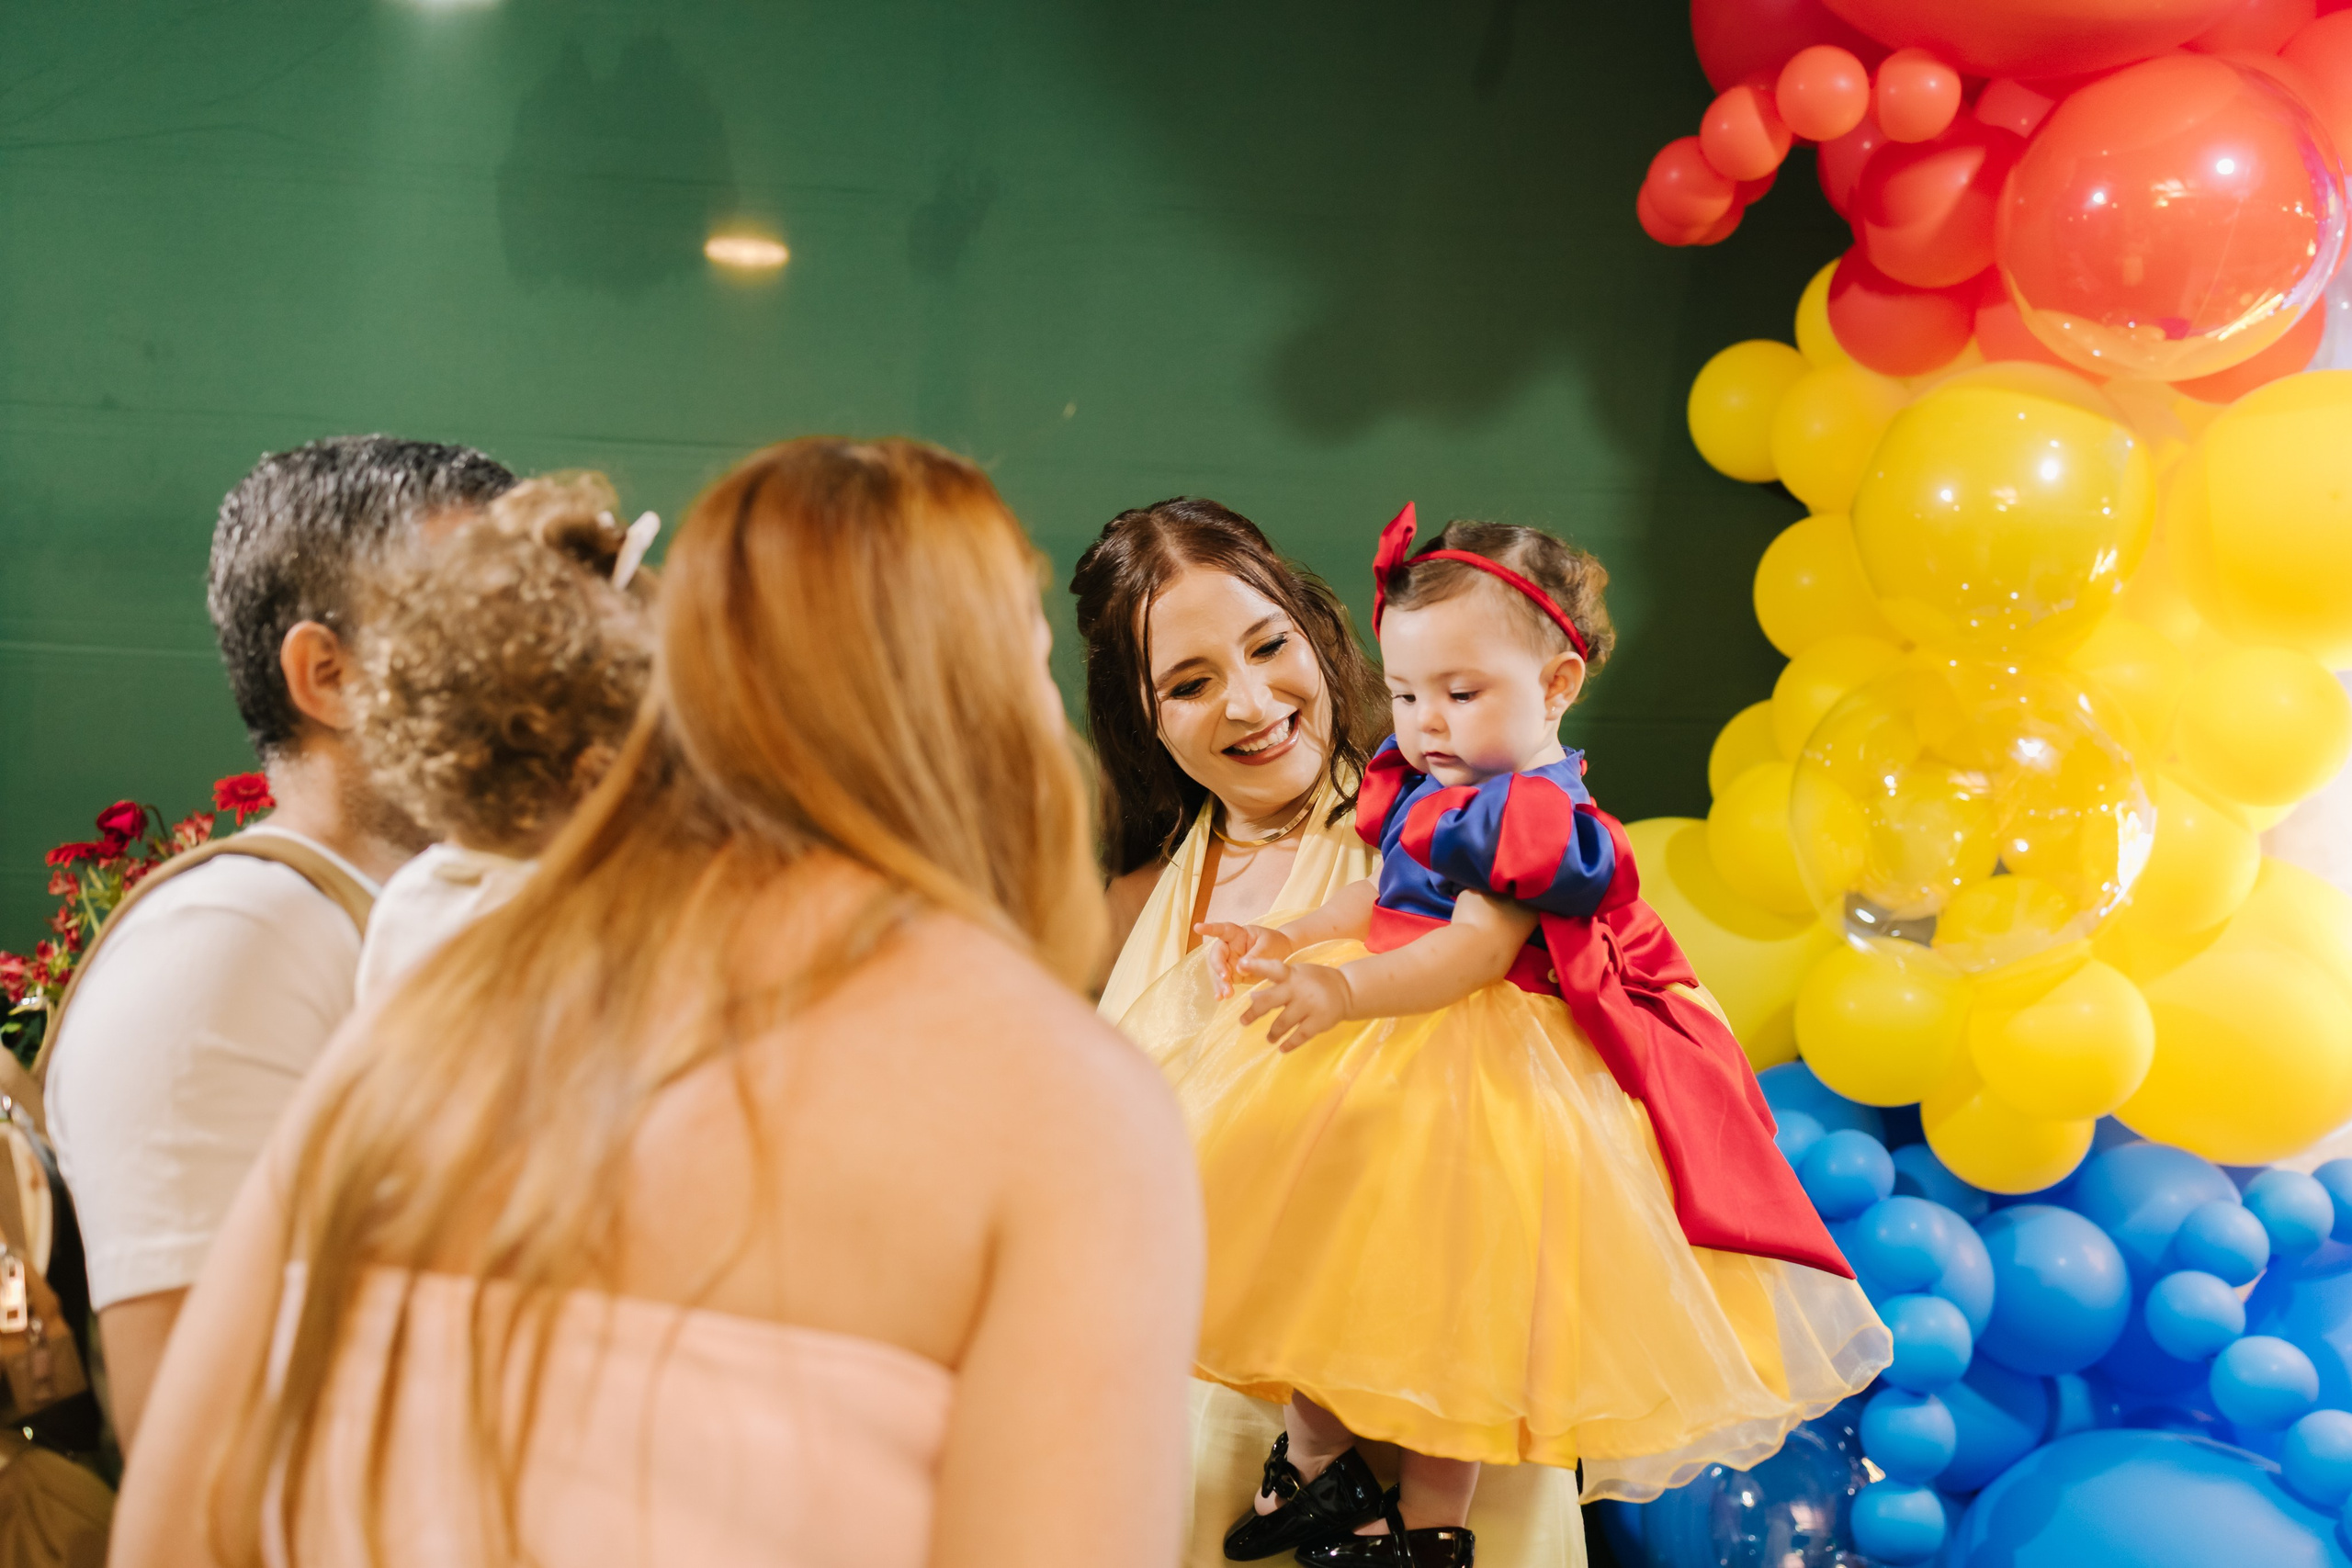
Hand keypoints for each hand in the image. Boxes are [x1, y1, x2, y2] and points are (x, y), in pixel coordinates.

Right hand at [1194, 921, 1292, 998]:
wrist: (1284, 955)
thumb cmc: (1275, 944)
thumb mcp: (1268, 946)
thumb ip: (1255, 955)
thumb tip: (1238, 969)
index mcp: (1238, 934)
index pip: (1223, 930)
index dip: (1209, 929)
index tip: (1197, 928)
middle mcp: (1230, 947)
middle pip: (1217, 955)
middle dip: (1218, 967)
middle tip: (1225, 978)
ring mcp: (1230, 962)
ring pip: (1219, 972)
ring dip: (1220, 983)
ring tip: (1226, 994)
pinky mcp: (1233, 975)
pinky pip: (1224, 982)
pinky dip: (1222, 990)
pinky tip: (1220, 998)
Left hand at [1236, 956, 1353, 1051]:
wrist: (1347, 990)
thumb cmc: (1314, 982)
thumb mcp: (1296, 977)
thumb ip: (1275, 986)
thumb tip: (1252, 998)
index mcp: (1292, 975)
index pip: (1272, 969)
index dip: (1256, 965)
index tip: (1241, 965)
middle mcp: (1298, 989)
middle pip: (1269, 1001)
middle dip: (1253, 1012)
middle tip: (1243, 1021)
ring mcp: (1309, 1005)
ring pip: (1283, 1022)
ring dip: (1273, 1033)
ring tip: (1269, 1038)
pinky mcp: (1319, 1020)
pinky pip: (1300, 1035)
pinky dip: (1289, 1044)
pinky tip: (1282, 1048)